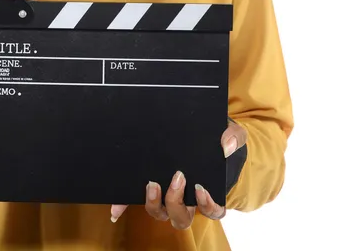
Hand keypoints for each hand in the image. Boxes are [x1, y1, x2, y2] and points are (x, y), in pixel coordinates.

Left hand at [110, 119, 246, 228]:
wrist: (200, 134)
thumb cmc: (215, 139)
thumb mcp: (230, 133)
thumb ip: (233, 137)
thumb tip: (226, 145)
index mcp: (207, 193)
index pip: (213, 211)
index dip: (207, 205)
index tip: (201, 189)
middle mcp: (186, 201)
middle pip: (181, 217)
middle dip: (176, 202)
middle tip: (177, 178)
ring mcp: (166, 197)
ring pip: (159, 213)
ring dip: (154, 203)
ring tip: (152, 184)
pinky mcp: (149, 189)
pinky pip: (135, 203)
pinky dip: (125, 206)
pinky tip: (116, 209)